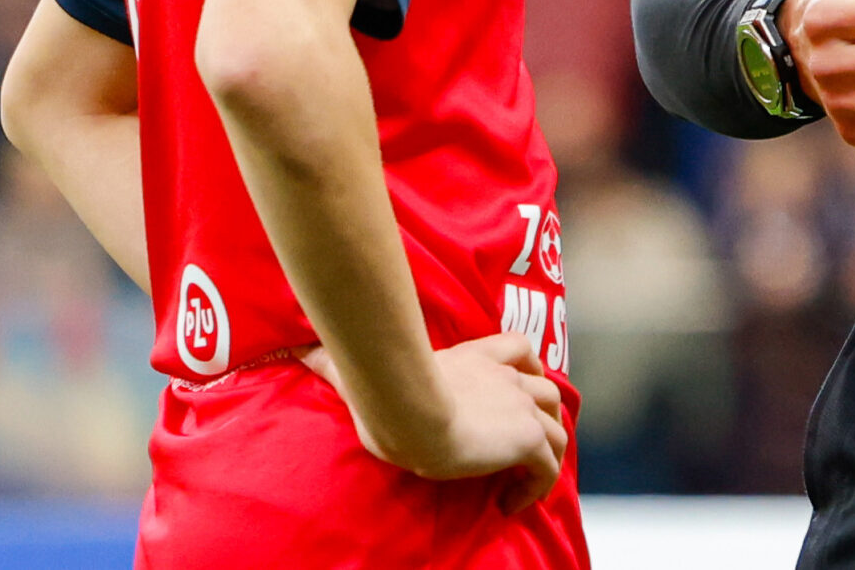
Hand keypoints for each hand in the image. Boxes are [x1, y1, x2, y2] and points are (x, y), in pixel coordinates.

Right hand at [303, 333, 567, 508]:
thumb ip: (334, 363)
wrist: (409, 409)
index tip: (515, 395)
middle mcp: (506, 380)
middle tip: (520, 448)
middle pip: (547, 389)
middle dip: (542, 415)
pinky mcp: (527, 441)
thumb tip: (297, 351)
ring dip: (548, 452)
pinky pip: (549, 468)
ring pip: (558, 427)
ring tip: (521, 479)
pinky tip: (511, 504)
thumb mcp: (361, 371)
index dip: (526, 369)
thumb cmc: (383, 390)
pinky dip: (539, 486)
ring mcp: (521, 409)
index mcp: (476, 359)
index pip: (518, 350)